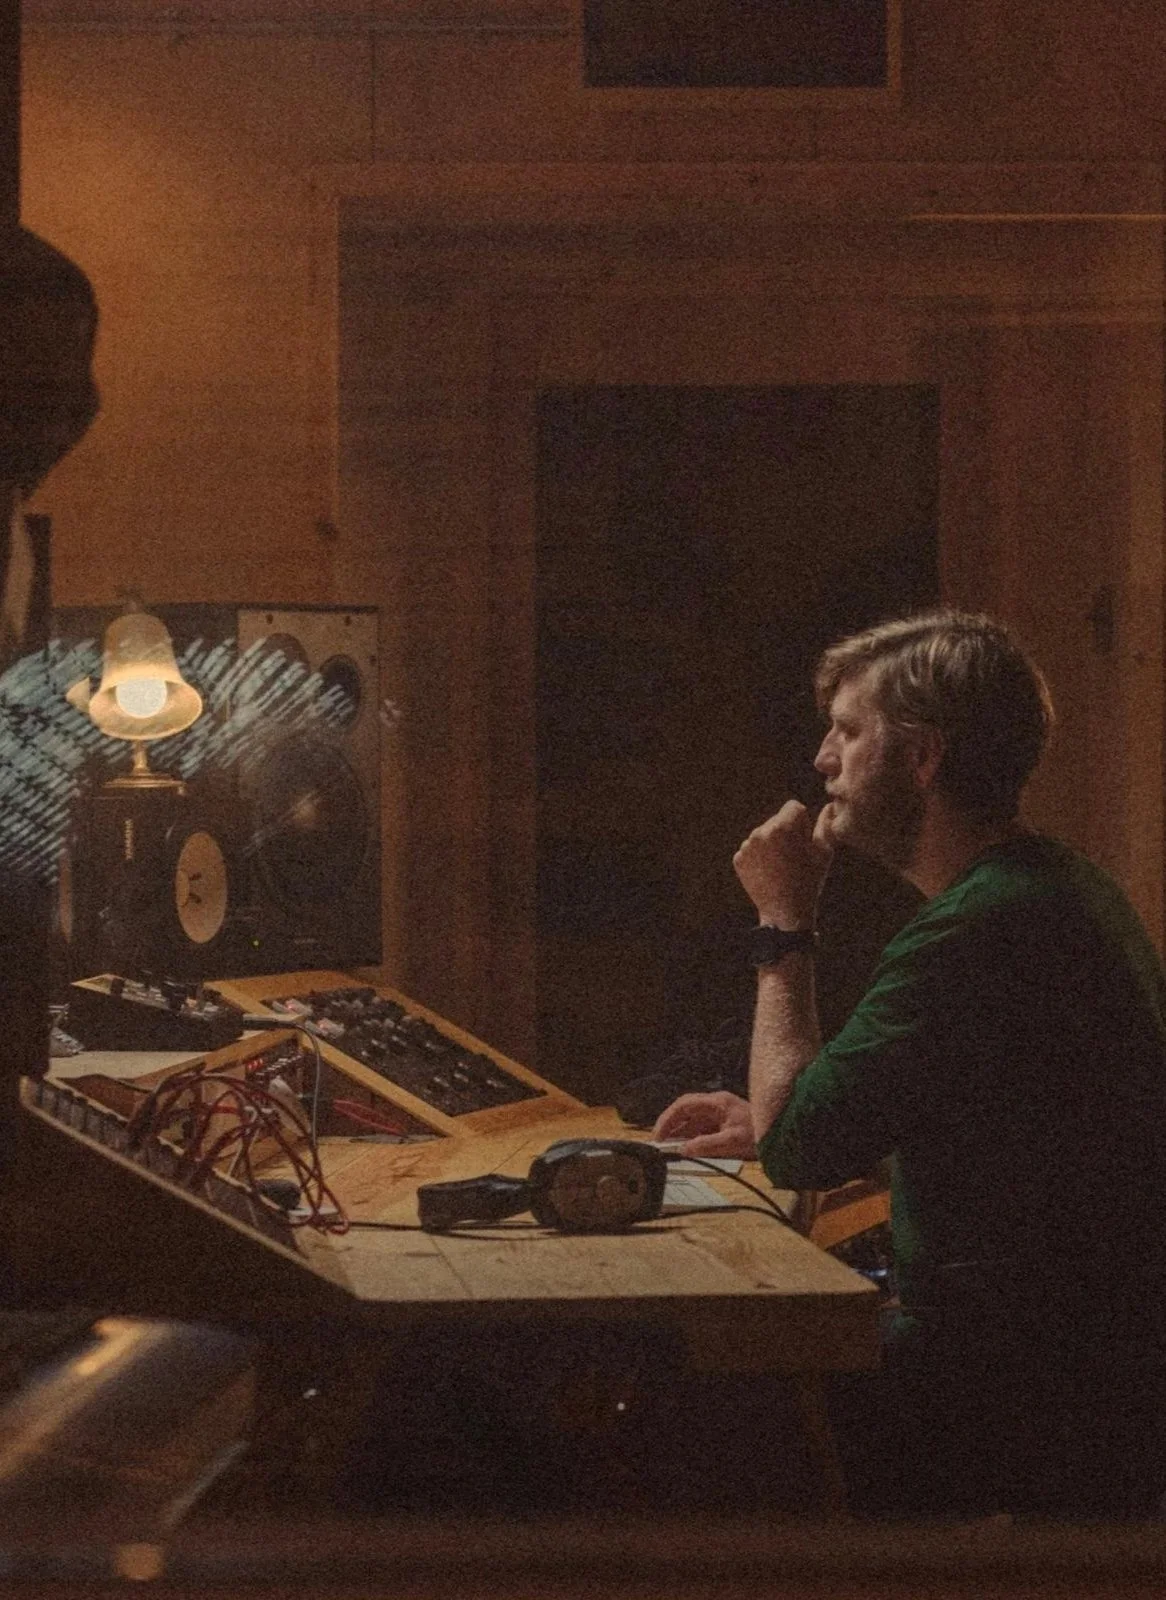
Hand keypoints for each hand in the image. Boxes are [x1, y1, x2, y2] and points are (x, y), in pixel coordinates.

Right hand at [651, 1091, 756, 1159]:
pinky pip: (699, 1129)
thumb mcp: (733, 1141)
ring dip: (678, 1133)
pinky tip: (683, 1148)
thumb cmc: (761, 1134)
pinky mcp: (721, 1124)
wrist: (782, 1136)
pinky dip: (689, 1138)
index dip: (668, 1118)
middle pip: (685, 1110)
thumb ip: (707, 1145)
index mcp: (717, 1102)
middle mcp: (715, 1105)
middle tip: (658, 1142)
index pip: (684, 1104)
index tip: (659, 1134)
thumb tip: (684, 1149)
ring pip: (691, 1120)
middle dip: (670, 1125)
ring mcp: (718, 1114)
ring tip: (667, 1147)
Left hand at [734, 799, 834, 928]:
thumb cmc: (809, 881)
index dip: (803, 822)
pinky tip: (770, 872)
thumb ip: (825, 825)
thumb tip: (830, 806)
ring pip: (764, 834)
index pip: (793, 806)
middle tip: (794, 856)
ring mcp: (747, 846)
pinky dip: (760, 857)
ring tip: (782, 866)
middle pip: (777, 820)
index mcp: (783, 827)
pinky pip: (752, 848)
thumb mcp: (823, 852)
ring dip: (772, 843)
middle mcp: (761, 832)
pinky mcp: (739, 859)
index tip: (805, 840)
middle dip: (786, 831)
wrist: (785, 912)